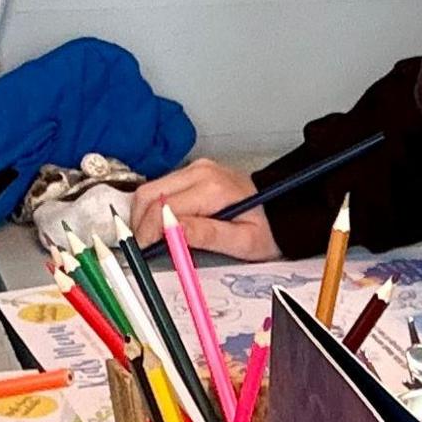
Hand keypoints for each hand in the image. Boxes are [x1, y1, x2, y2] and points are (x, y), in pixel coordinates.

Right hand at [128, 159, 278, 259]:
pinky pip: (161, 188)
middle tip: (143, 249)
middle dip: (139, 223)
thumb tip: (171, 231)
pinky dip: (153, 208)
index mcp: (212, 188)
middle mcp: (200, 172)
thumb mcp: (243, 242)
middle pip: (149, 194)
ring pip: (151, 189)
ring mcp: (195, 168)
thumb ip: (207, 235)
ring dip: (144, 215)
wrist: (282, 209)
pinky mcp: (192, 171)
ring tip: (152, 240)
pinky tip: (161, 226)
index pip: (163, 208)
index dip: (147, 232)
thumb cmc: (266, 229)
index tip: (145, 253)